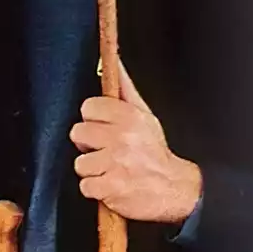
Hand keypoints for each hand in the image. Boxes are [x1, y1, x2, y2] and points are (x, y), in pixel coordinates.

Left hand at [68, 65, 202, 223]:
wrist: (174, 189)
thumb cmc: (156, 154)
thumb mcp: (146, 117)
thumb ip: (126, 90)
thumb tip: (115, 61)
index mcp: (130, 117)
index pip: (89, 107)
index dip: (93, 120)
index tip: (104, 129)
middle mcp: (122, 137)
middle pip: (78, 133)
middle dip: (90, 145)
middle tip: (107, 152)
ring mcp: (116, 163)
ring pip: (80, 162)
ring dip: (93, 170)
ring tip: (111, 170)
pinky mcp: (111, 187)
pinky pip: (85, 185)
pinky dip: (96, 190)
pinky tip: (111, 185)